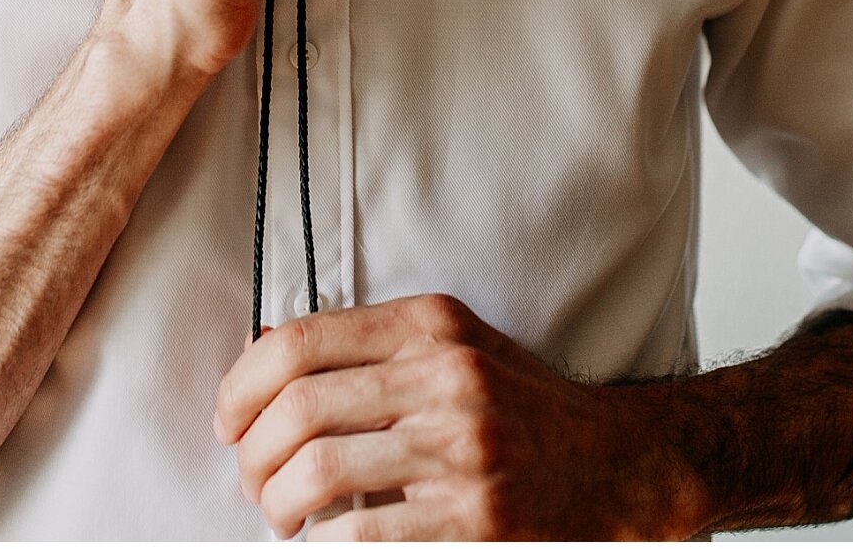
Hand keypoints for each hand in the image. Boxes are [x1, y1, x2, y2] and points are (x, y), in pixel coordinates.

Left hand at [214, 294, 710, 540]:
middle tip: (251, 481)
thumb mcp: (452, 346)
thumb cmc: (524, 407)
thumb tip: (261, 357)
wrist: (623, 462)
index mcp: (430, 325)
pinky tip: (324, 542)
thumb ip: (368, 346)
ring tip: (280, 517)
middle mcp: (445, 377)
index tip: (229, 420)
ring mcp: (462, 448)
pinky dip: (325, 542)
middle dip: (252, 455)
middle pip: (299, 408)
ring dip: (277, 505)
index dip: (242, 385)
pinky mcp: (475, 516)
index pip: (300, 340)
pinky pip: (362, 533)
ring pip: (319, 471)